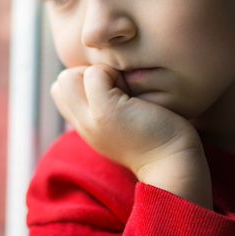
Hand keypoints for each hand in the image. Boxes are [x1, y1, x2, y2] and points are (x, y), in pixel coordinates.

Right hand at [51, 65, 212, 209]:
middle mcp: (82, 124)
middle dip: (88, 74)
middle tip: (119, 89)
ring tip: (125, 91)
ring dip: (99, 73)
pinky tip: (133, 92)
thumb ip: (104, 104)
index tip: (113, 91)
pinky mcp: (104, 112)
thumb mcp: (122, 121)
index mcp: (85, 126)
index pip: (61, 89)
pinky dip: (113, 73)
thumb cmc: (158, 136)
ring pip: (69, 76)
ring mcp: (90, 119)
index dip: (84, 80)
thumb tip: (100, 76)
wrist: (173, 162)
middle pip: (61, 81)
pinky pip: (94, 73)